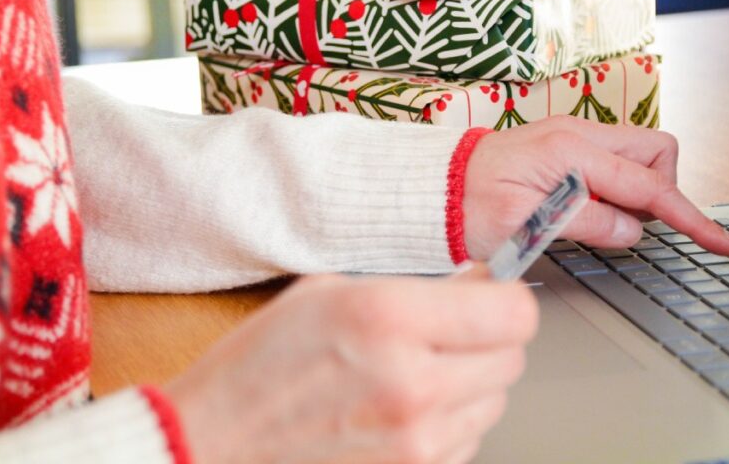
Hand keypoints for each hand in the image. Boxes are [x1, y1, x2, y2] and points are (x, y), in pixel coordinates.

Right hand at [166, 264, 536, 463]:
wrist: (214, 442)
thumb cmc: (259, 366)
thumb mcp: (329, 292)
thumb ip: (413, 288)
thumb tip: (477, 285)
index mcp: (389, 318)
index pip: (514, 311)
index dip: (506, 298)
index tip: (491, 294)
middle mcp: (413, 382)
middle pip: (513, 358)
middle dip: (489, 339)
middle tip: (450, 332)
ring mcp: (416, 441)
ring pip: (495, 402)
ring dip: (470, 384)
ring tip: (415, 373)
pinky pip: (467, 441)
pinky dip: (449, 424)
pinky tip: (404, 410)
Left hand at [463, 116, 728, 260]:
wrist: (432, 187)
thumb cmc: (464, 204)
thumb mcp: (523, 224)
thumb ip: (585, 223)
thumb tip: (633, 230)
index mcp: (570, 150)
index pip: (648, 185)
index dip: (689, 217)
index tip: (720, 242)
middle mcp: (578, 135)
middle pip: (656, 152)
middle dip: (664, 190)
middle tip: (636, 226)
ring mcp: (573, 139)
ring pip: (638, 156)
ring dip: (640, 191)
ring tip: (605, 222)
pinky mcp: (565, 150)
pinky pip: (613, 164)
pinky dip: (619, 189)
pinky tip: (593, 212)